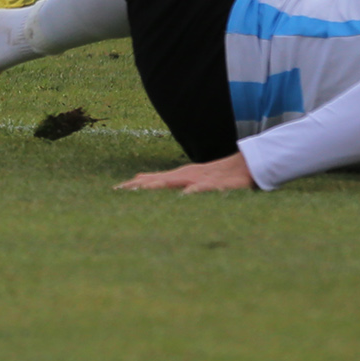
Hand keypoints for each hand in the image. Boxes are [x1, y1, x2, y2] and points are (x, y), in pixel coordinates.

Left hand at [117, 152, 255, 193]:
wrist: (245, 165)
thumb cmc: (217, 175)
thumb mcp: (190, 178)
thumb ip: (167, 180)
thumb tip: (141, 178)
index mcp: (179, 176)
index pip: (151, 180)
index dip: (133, 186)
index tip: (114, 192)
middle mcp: (185, 176)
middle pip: (156, 181)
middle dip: (137, 187)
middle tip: (118, 193)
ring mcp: (198, 179)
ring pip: (174, 182)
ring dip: (157, 186)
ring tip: (140, 191)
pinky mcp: (214, 185)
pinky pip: (201, 188)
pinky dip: (192, 191)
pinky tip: (184, 195)